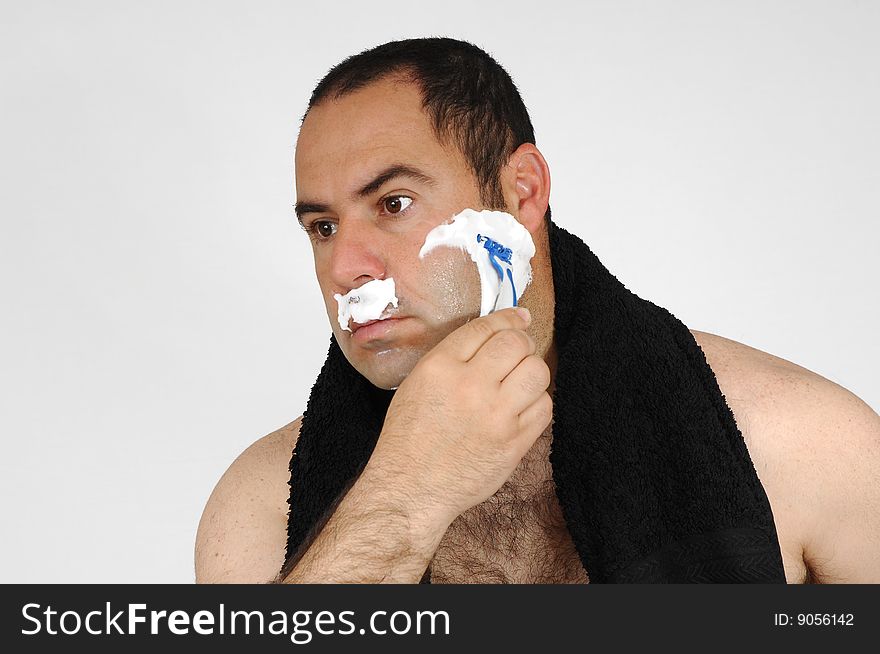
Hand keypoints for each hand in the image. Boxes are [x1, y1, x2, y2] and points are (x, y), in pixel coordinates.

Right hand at [366, 307, 552, 528]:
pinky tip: (522, 406)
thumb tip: (495, 331)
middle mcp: (470, 386)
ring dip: (532, 370)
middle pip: (516, 343)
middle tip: (518, 351)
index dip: (508, 318)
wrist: (412, 487)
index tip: (519, 317)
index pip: (485, 327)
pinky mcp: (515, 442)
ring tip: (520, 380)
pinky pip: (544, 407)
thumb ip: (453, 357)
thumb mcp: (419, 383)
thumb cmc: (410, 437)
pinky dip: (537, 401)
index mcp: (440, 367)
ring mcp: (496, 415)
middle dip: (521, 342)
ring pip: (537, 371)